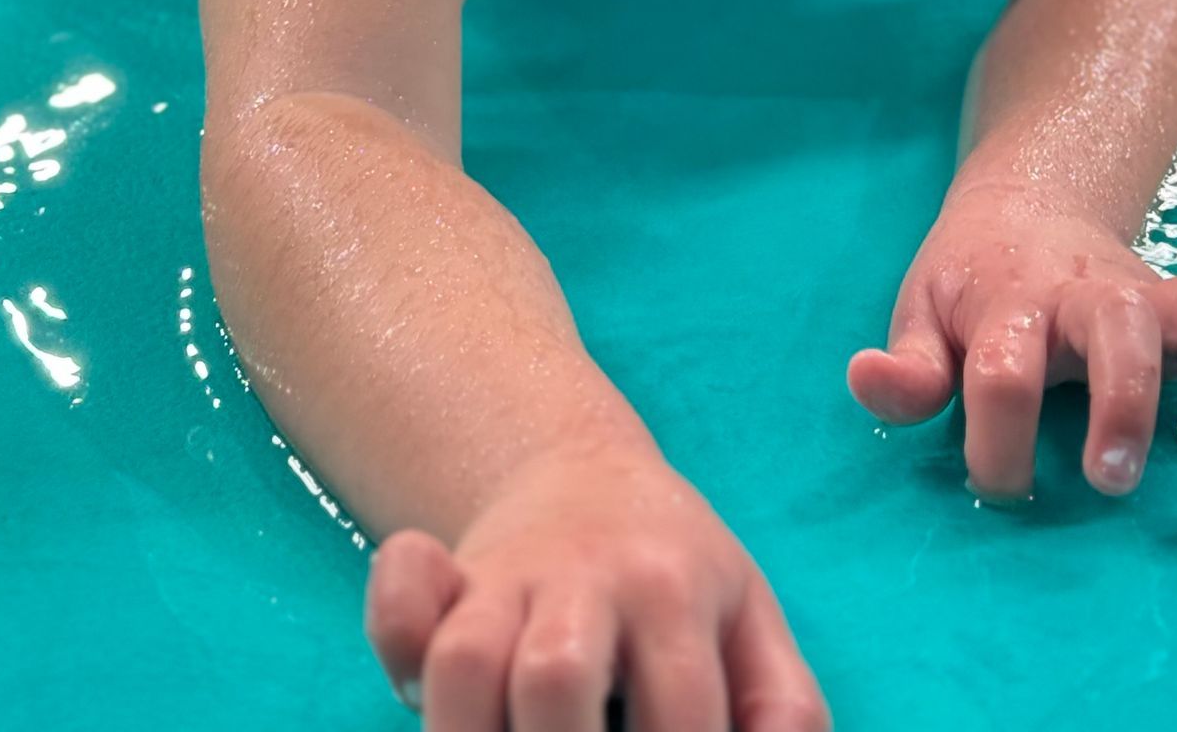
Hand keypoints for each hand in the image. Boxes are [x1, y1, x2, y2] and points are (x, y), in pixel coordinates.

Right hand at [363, 435, 831, 730]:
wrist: (584, 470)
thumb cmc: (679, 575)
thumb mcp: (750, 620)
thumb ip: (782, 705)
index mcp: (675, 592)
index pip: (678, 717)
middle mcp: (586, 577)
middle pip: (556, 679)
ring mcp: (506, 576)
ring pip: (464, 661)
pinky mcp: (443, 579)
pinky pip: (397, 595)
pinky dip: (394, 633)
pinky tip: (414, 687)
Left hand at [847, 187, 1176, 502]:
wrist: (1029, 207)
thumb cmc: (971, 282)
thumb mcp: (922, 312)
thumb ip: (907, 368)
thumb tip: (866, 381)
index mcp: (1009, 301)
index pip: (1001, 367)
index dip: (997, 438)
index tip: (1002, 486)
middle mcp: (1085, 291)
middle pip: (1116, 326)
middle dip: (1121, 403)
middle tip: (1114, 482)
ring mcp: (1148, 291)